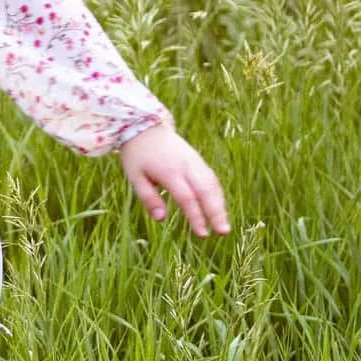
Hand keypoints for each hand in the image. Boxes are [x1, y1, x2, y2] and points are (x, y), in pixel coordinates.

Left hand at [117, 122, 231, 237]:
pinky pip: (211, 178)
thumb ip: (148, 198)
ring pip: (212, 184)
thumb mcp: (135, 177)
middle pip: (206, 191)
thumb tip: (161, 219)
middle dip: (217, 212)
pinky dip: (218, 194)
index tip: (203, 234)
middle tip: (224, 232)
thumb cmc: (137, 155)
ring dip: (221, 205)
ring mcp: (194, 161)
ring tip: (225, 226)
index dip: (196, 217)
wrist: (145, 126)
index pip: (187, 198)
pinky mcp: (198, 159)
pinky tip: (220, 209)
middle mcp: (186, 165)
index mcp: (169, 171)